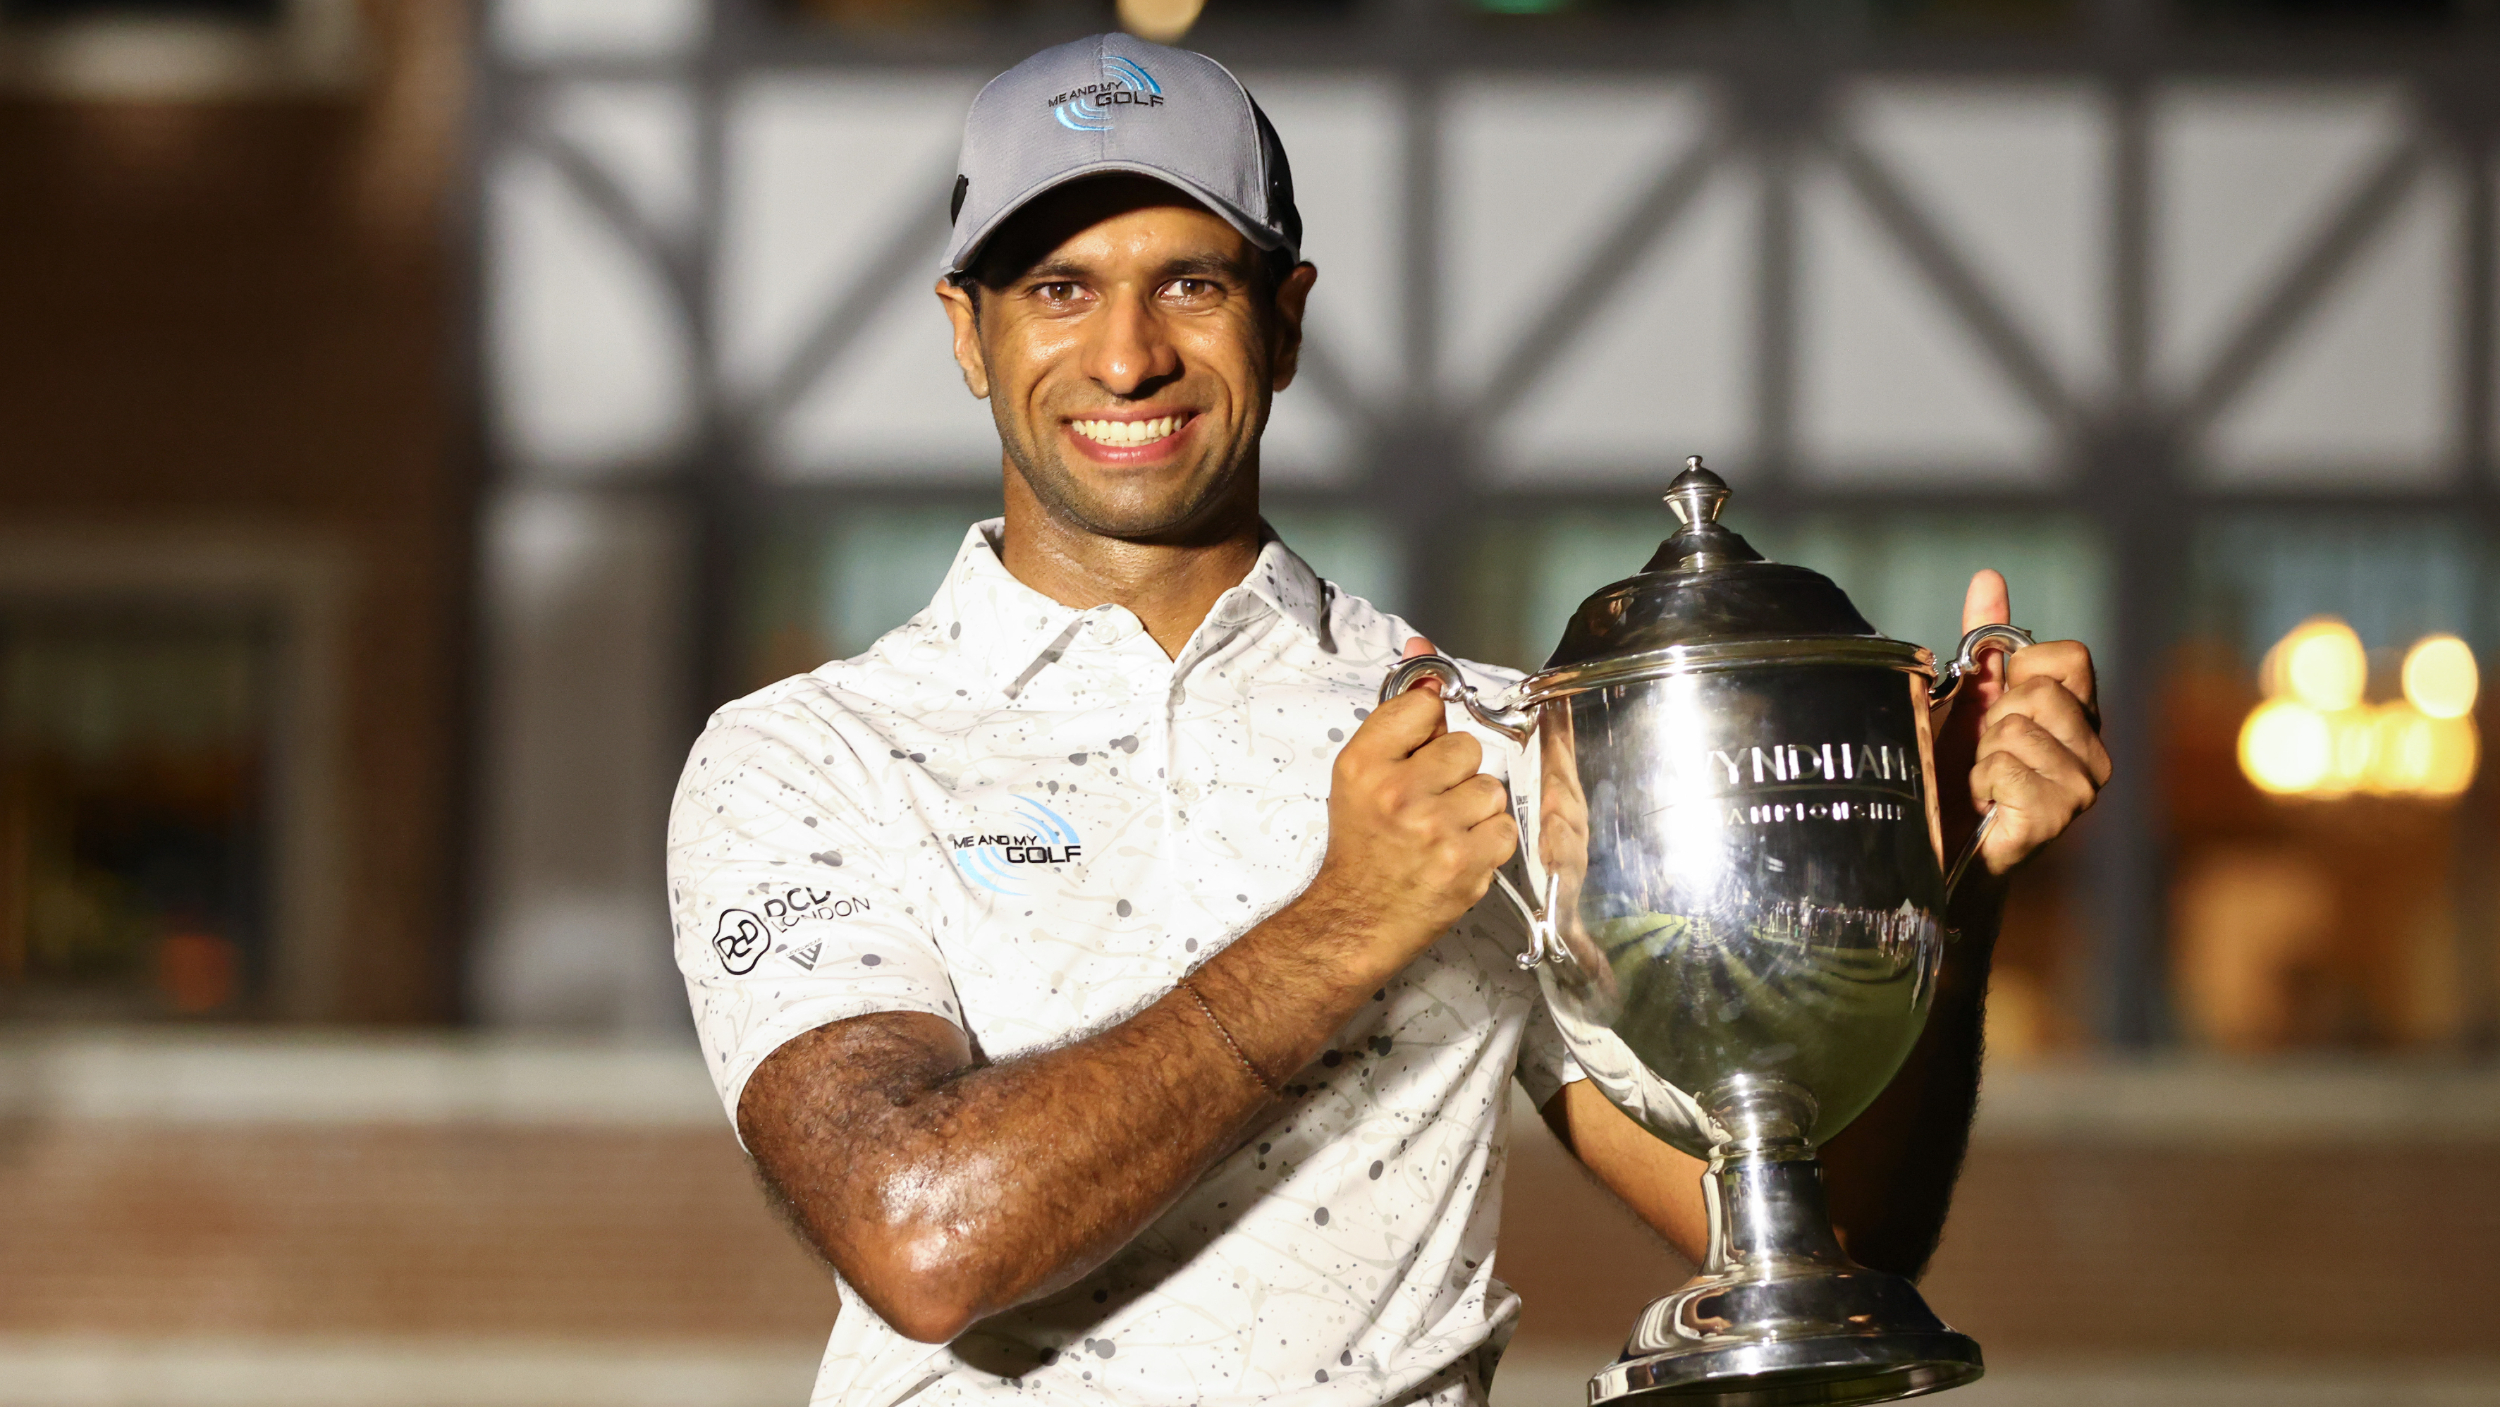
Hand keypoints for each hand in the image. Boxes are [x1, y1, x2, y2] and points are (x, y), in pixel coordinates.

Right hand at [1304, 637, 1519, 980]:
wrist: (1358, 917)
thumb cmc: (1363, 844)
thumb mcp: (1362, 771)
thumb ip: (1398, 713)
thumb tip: (1424, 650)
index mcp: (1365, 764)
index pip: (1422, 705)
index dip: (1426, 729)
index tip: (1415, 754)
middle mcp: (1398, 793)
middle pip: (1465, 746)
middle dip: (1453, 774)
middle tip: (1425, 803)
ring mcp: (1436, 830)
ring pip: (1490, 787)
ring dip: (1473, 809)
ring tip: (1442, 830)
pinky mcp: (1468, 864)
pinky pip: (1504, 827)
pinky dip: (1487, 841)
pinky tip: (1457, 852)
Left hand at [1945, 571, 2110, 875]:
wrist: (1937, 846)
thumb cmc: (1953, 772)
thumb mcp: (1966, 697)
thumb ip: (1982, 640)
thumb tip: (1990, 577)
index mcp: (2080, 714)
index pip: (2072, 655)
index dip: (2023, 668)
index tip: (1999, 699)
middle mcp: (2094, 748)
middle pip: (2040, 691)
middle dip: (1994, 715)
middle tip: (1986, 750)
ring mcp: (2082, 786)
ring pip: (2018, 728)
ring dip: (1983, 753)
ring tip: (1984, 779)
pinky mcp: (2056, 816)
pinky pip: (2006, 766)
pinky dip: (1980, 781)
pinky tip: (1985, 803)